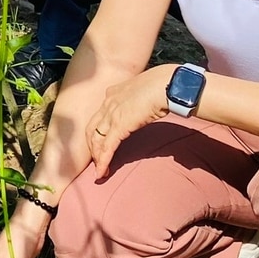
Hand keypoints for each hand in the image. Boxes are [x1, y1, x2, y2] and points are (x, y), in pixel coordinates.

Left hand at [84, 64, 178, 178]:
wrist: (167, 84)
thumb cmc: (163, 85)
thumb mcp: (144, 92)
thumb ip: (139, 101)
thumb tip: (146, 109)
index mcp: (113, 93)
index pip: (99, 116)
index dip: (99, 131)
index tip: (101, 143)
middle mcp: (108, 102)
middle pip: (92, 129)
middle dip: (92, 146)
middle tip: (96, 161)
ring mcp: (112, 114)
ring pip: (96, 140)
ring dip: (97, 157)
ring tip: (100, 171)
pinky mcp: (119, 126)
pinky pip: (107, 147)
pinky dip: (103, 162)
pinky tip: (102, 173)